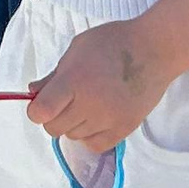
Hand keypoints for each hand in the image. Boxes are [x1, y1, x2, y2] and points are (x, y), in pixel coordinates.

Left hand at [27, 18, 168, 155]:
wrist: (154, 50)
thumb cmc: (113, 42)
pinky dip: (89, 135)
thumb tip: (34, 92)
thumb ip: (55, 73)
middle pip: (54, 128)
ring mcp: (108, 120)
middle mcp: (89, 104)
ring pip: (73, 136)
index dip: (36, 109)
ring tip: (88, 104)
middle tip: (66, 101)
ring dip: (73, 124)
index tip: (42, 102)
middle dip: (54, 116)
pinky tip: (96, 119)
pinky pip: (93, 145)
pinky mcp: (124, 130)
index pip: (41, 112)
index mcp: (74, 80)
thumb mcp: (78, 48)